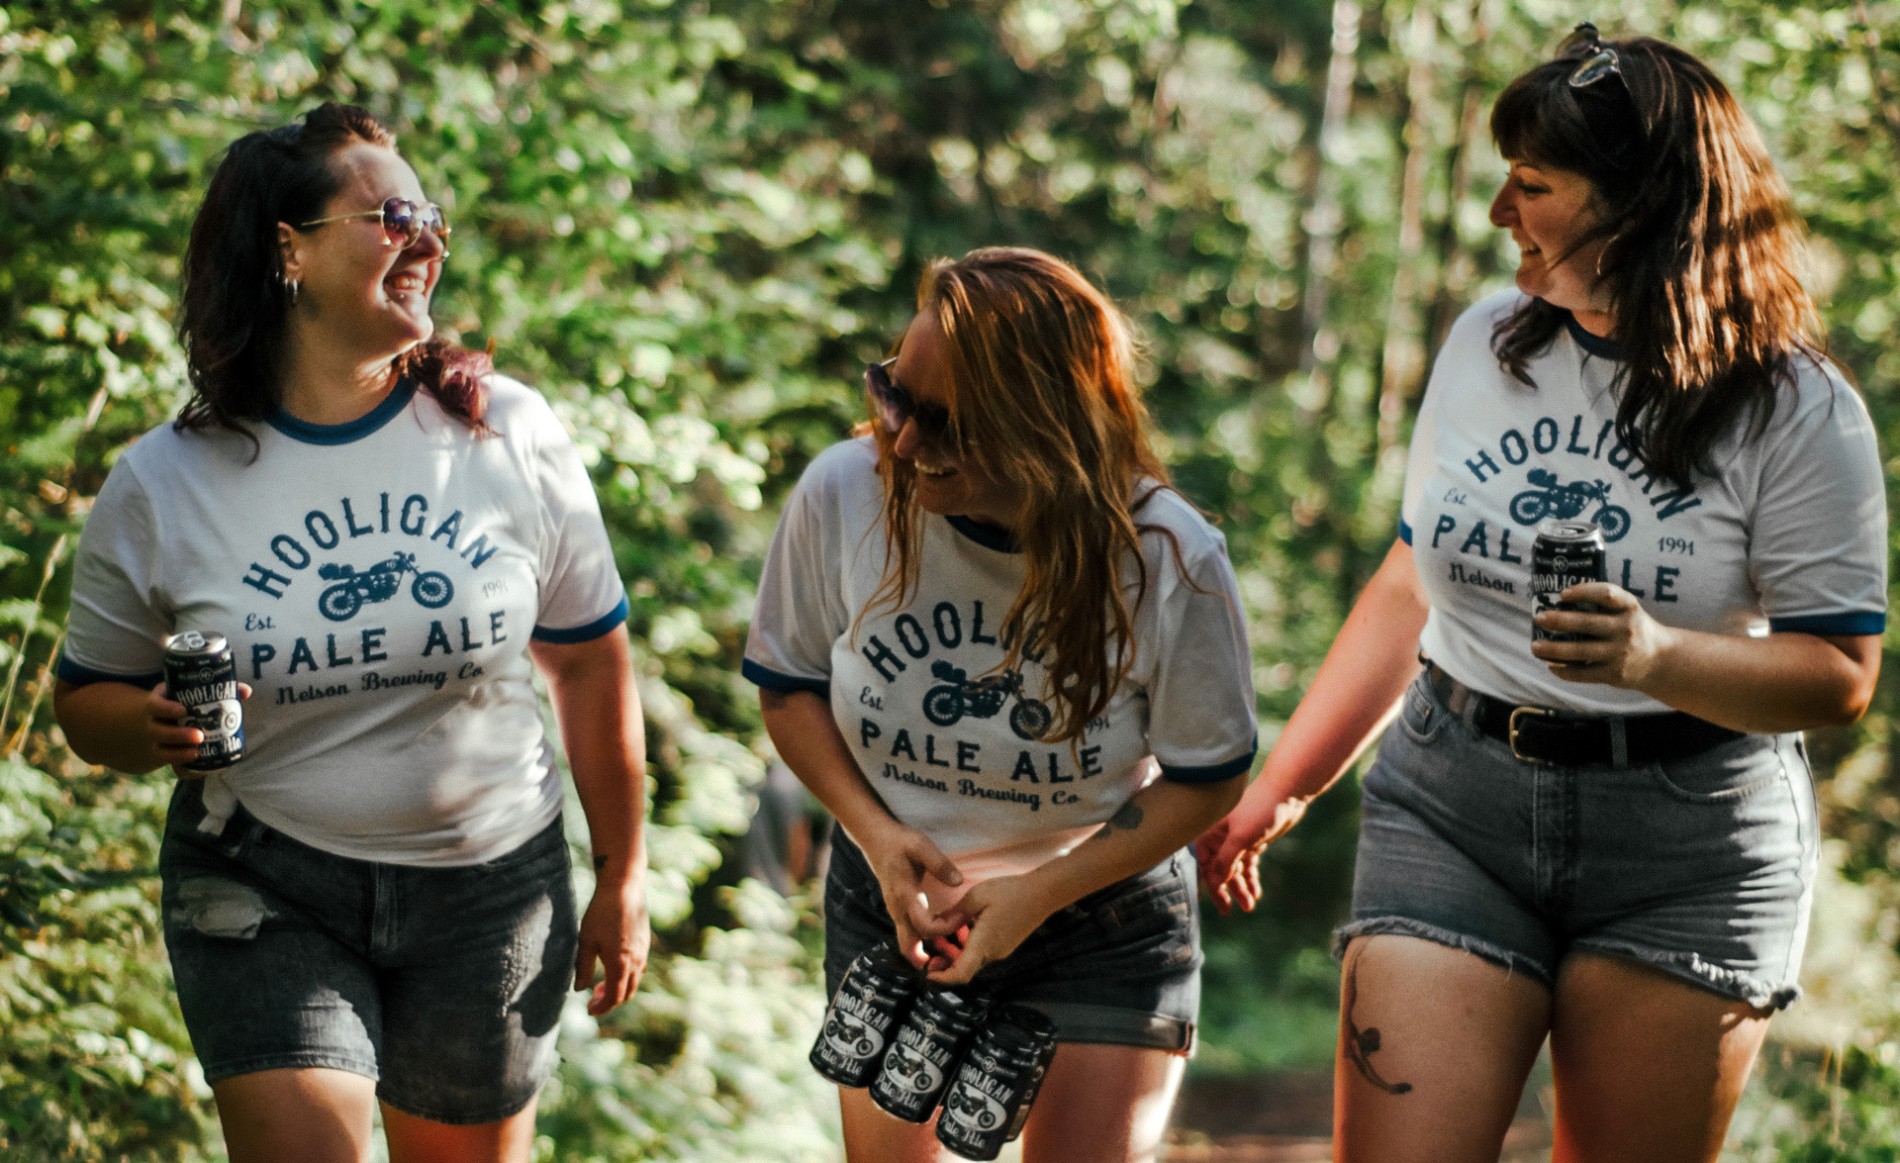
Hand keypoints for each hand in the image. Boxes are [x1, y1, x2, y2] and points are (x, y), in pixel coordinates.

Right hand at [152, 681, 251, 776]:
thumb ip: (221, 691)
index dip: (166, 708)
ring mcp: (158, 741)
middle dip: (177, 735)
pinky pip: (171, 766)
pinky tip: (199, 769)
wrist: (172, 720)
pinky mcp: (168, 756)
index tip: (183, 710)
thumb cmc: (189, 704)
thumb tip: (246, 691)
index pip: (155, 705)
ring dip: (177, 754)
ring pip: (160, 750)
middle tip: (199, 736)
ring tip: (196, 753)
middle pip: (156, 731)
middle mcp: (154, 723)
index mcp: (160, 703)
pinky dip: (184, 769)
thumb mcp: (198, 695)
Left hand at [575, 869, 650, 1014]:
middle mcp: (636, 962)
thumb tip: (579, 989)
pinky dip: (627, 976)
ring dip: (619, 988)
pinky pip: (639, 968)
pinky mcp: (645, 943)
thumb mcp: (586, 941)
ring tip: (601, 984)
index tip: (589, 1010)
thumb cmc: (601, 913)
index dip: (601, 1007)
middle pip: (626, 993)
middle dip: (610, 1001)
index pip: (614, 998)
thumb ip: (583, 968)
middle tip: (593, 999)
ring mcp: (643, 953)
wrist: (624, 887)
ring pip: (634, 981)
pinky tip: (614, 966)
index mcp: (620, 964)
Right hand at [859, 822, 963, 968]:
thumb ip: (939, 864)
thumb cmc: (900, 842)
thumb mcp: (921, 845)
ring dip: (924, 952)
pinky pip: (906, 933)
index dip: (945, 928)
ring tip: (948, 951)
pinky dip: (920, 942)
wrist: (876, 839)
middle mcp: (898, 908)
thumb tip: (958, 882)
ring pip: (906, 942)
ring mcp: (895, 911)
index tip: (962, 919)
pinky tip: (938, 939)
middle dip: (929, 956)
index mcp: (905, 895)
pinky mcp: (896, 909)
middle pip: (908, 946)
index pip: (925, 926)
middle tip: (951, 955)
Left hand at [923, 874, 1055, 985]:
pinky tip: (966, 926)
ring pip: (972, 959)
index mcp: (983, 944)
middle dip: (945, 961)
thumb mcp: (976, 896)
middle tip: (933, 944)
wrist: (1043, 893)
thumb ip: (955, 913)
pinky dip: (968, 945)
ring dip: (957, 951)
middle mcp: (992, 953)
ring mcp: (1000, 950)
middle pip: (963, 968)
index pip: (961, 974)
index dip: (942, 979)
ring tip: (946, 931)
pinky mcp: (1005, 945)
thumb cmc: (1010, 892)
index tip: (928, 973)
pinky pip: (982, 951)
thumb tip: (936, 925)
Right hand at [1193, 795, 1308, 914]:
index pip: (1206, 864)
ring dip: (1241, 888)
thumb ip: (1225, 859)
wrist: (1288, 792)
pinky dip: (1251, 878)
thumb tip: (1215, 880)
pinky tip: (1256, 893)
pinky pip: (1248, 864)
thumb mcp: (1240, 837)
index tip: (1218, 904)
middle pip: (1219, 870)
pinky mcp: (1253, 841)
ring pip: (1235, 869)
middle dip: (1225, 890)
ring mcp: (1238, 840)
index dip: (1210, 884)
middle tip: (1228, 912)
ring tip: (1250, 906)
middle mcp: (1221, 837)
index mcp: (1211, 832)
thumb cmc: (1259, 809)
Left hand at [1532, 582, 1677, 690]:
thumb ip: (1604, 605)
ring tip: (1535, 647)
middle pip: (1586, 623)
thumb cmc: (1634, 629)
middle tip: (1538, 618)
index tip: (1563, 594)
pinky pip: (1583, 673)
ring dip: (1553, 650)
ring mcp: (1620, 653)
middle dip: (1558, 621)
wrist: (1661, 660)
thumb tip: (1558, 602)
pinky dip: (1564, 671)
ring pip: (1579, 651)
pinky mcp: (1614, 674)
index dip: (1583, 592)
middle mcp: (1626, 629)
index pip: (1606, 594)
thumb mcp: (1627, 611)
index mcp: (1629, 608)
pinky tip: (1551, 666)